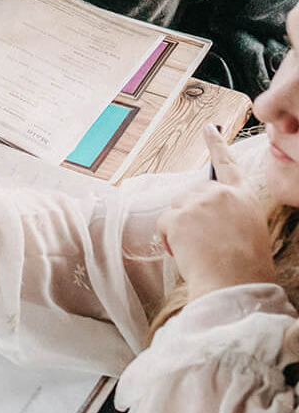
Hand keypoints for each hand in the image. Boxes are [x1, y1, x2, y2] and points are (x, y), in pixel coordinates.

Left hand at [155, 126, 275, 302]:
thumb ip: (228, 213)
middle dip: (190, 216)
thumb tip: (206, 215)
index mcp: (244, 197)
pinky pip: (165, 223)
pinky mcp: (180, 214)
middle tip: (205, 244)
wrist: (235, 285)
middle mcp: (222, 193)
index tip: (208, 127)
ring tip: (200, 250)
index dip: (217, 144)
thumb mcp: (248, 231)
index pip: (228, 164)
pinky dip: (169, 239)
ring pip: (176, 208)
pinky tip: (186, 252)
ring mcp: (200, 201)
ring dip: (180, 228)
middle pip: (191, 194)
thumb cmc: (244, 268)